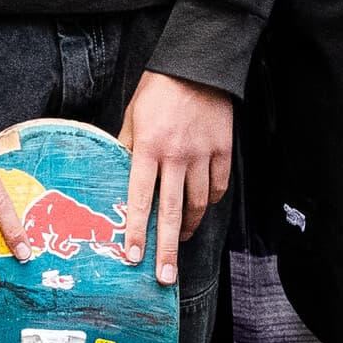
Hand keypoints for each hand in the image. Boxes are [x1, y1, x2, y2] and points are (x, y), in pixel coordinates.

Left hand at [118, 70, 233, 285]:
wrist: (198, 65)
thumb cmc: (159, 89)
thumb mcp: (133, 116)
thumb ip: (126, 148)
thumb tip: (119, 178)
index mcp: (148, 148)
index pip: (139, 199)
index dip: (136, 230)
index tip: (133, 257)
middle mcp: (175, 156)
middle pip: (172, 212)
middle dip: (167, 248)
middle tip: (165, 277)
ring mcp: (202, 155)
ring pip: (198, 203)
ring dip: (190, 227)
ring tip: (182, 243)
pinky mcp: (223, 150)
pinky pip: (218, 186)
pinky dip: (210, 201)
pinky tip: (202, 208)